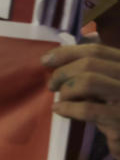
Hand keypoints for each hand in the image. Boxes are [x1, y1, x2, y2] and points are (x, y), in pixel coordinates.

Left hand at [44, 43, 119, 159]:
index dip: (67, 53)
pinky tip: (59, 110)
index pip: (96, 50)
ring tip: (60, 100)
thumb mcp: (109, 83)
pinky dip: (67, 108)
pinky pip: (87, 109)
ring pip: (88, 81)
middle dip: (62, 72)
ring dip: (66, 90)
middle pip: (89, 63)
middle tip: (51, 85)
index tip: (46, 60)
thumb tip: (64, 50)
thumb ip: (95, 65)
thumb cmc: (116, 109)